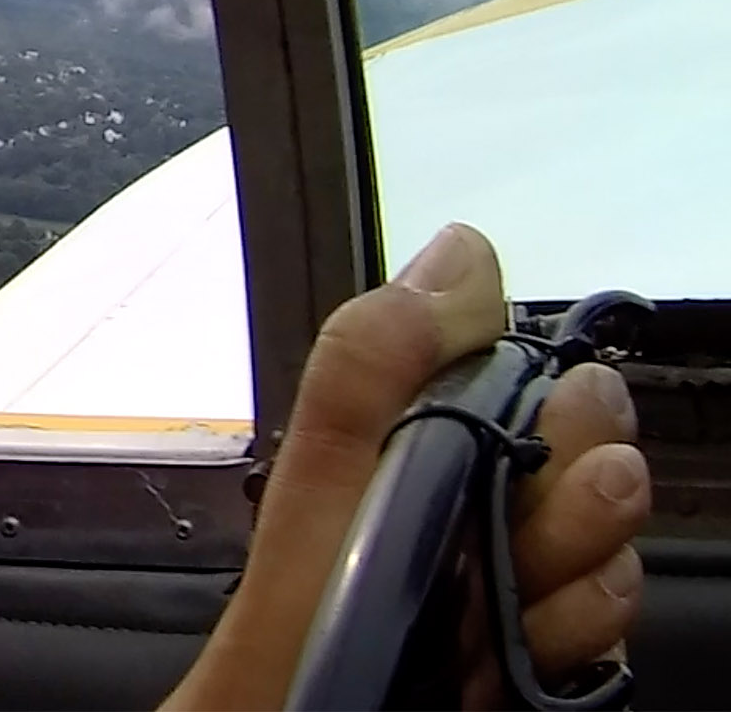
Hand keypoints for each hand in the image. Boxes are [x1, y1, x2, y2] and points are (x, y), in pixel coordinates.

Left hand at [165, 224, 650, 708]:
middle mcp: (473, 509)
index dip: (551, 389)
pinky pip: (607, 631)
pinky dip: (578, 631)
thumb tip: (464, 248)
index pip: (522, 384)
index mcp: (420, 446)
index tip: (550, 406)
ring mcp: (512, 587)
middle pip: (588, 458)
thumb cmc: (298, 609)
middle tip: (532, 507)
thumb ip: (375, 361)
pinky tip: (529, 642)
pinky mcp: (538, 660)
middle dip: (578, 474)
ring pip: (610, 546)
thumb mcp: (323, 470)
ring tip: (520, 586)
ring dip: (577, 562)